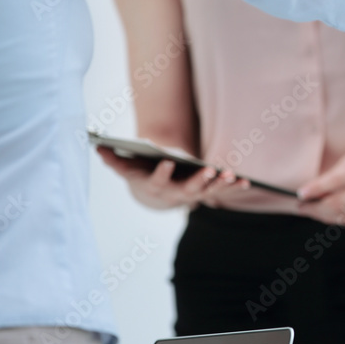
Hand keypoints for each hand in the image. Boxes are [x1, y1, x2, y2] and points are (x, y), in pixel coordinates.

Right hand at [97, 147, 249, 209]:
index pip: (157, 181)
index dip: (162, 173)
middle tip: (210, 170)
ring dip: (220, 186)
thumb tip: (97, 147)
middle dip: (199, 181)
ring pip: (207, 193)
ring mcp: (191, 196)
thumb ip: (114, 159)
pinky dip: (233, 189)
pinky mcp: (206, 194)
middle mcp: (174, 194)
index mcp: (155, 186)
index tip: (167, 162)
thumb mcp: (127, 168)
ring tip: (232, 175)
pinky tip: (247, 182)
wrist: (155, 195)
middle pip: (188, 190)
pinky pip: (221, 193)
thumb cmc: (142, 174)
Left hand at [296, 133, 344, 225]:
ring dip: (323, 215)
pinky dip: (338, 218)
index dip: (314, 190)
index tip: (300, 194)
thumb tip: (314, 189)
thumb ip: (337, 173)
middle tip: (300, 207)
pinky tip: (328, 214)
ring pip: (344, 216)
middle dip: (314, 208)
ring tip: (310, 211)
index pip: (334, 182)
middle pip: (337, 204)